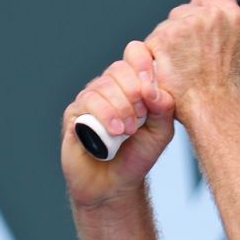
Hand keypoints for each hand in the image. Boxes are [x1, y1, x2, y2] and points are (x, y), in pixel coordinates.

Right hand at [60, 40, 177, 202]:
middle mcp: (110, 87)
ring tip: (129, 131)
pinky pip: (88, 102)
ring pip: (103, 86)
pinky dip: (105, 116)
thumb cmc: (137, 157)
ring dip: (120, 108)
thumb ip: (164, 110)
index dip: (143, 62)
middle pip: (120, 69)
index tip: (150, 84)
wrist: (114, 185)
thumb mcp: (160, 134)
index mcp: (132, 84)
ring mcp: (91, 98)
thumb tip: (153, 90)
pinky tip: (115, 133)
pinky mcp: (75, 113)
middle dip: (134, 93)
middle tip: (141, 118)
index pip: (135, 54)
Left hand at [147, 0, 239, 117]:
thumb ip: (225, 35)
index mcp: (229, 15)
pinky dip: (155, 59)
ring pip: (165, 29)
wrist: (213, 109)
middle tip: (188, 56)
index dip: (201, 5)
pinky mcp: (161, 40)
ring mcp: (182, 27)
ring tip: (181, 70)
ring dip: (167, 46)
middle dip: (181, 31)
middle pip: (182, 12)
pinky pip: (151, 44)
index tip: (197, 16)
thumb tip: (218, 30)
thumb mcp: (239, 55)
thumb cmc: (226, 90)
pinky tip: (168, 73)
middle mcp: (206, 16)